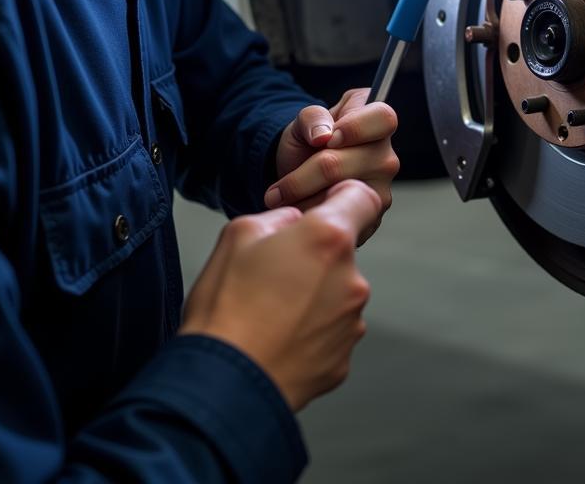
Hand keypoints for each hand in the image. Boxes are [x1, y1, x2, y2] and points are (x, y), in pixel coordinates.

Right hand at [179, 179, 381, 411]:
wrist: (222, 386)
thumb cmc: (226, 307)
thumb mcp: (239, 233)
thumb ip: (279, 217)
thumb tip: (295, 223)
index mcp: (329, 239)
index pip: (362, 199)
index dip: (343, 198)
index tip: (323, 209)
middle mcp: (351, 279)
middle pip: (341, 253)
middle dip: (314, 256)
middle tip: (272, 275)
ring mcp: (351, 323)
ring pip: (335, 294)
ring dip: (312, 296)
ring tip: (269, 313)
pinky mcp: (343, 360)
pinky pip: (329, 333)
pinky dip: (309, 332)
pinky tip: (277, 339)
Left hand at [265, 89, 398, 243]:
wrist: (300, 172)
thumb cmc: (309, 141)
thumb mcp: (304, 120)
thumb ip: (313, 116)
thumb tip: (322, 135)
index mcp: (377, 121)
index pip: (383, 118)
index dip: (355, 128)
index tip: (328, 139)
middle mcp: (386, 155)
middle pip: (348, 164)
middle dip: (304, 176)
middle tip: (279, 186)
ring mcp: (381, 187)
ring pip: (340, 194)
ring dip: (303, 200)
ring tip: (283, 199)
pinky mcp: (372, 215)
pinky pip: (339, 218)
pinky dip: (311, 215)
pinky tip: (299, 209)